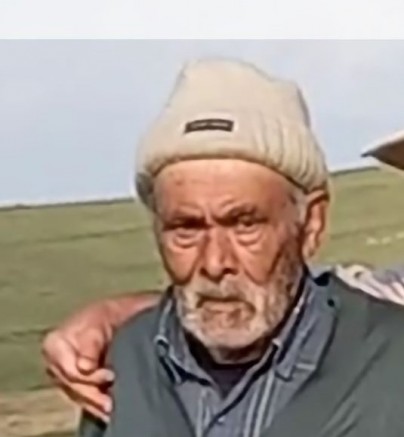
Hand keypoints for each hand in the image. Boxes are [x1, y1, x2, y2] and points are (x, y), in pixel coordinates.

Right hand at [42, 303, 115, 421]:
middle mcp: (52, 361)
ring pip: (76, 393)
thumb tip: (84, 367)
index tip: (110, 376)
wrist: (107, 318)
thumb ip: (90, 346)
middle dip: (92, 394)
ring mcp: (59, 374)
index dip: (90, 377)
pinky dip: (92, 403)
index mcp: (54, 344)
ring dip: (93, 402)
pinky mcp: (69, 382)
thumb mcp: (97, 325)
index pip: (70, 370)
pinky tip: (104, 408)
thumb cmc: (102, 317)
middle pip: (72, 385)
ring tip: (110, 407)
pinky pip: (80, 396)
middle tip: (111, 401)